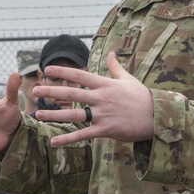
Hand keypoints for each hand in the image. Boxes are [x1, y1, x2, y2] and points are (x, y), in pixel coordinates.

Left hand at [33, 52, 153, 144]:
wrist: (158, 117)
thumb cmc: (143, 97)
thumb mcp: (129, 79)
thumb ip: (115, 67)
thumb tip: (111, 52)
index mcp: (105, 84)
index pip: (80, 75)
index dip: (63, 72)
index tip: (47, 69)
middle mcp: (102, 98)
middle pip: (72, 93)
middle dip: (52, 91)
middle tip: (35, 90)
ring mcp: (103, 114)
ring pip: (74, 115)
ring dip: (54, 115)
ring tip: (38, 114)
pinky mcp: (106, 130)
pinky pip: (83, 135)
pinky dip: (67, 139)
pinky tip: (54, 141)